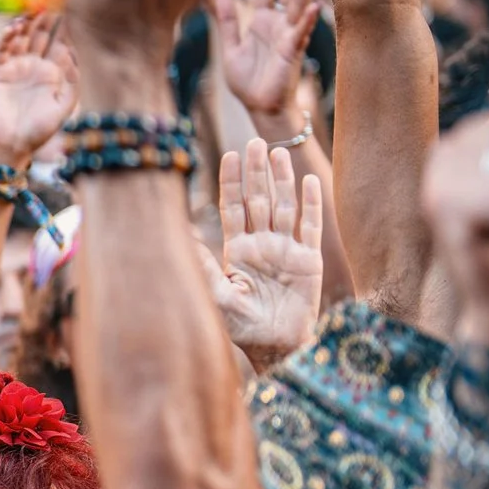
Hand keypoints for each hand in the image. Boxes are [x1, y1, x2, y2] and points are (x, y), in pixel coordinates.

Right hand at [0, 14, 79, 168]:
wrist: (9, 145)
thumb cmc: (38, 130)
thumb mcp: (64, 106)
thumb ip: (71, 80)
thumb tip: (70, 52)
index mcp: (50, 74)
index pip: (57, 44)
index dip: (61, 28)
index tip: (67, 10)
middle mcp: (31, 67)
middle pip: (38, 36)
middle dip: (44, 19)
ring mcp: (12, 68)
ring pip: (19, 38)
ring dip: (26, 24)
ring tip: (33, 8)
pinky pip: (0, 49)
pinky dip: (6, 37)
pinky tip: (15, 27)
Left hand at [203, 141, 324, 370]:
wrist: (276, 347)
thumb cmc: (243, 328)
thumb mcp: (216, 294)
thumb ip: (201, 264)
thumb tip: (177, 234)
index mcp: (239, 251)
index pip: (233, 209)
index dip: (231, 182)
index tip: (228, 155)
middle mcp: (263, 245)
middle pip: (258, 200)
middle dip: (255, 172)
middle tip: (253, 141)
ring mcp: (287, 250)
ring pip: (283, 206)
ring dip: (281, 179)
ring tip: (276, 151)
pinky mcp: (309, 260)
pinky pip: (311, 226)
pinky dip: (310, 203)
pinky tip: (308, 180)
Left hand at [213, 0, 321, 121]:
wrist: (260, 107)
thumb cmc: (248, 81)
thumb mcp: (230, 48)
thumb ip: (227, 21)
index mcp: (262, 20)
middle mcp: (278, 23)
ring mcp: (288, 35)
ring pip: (298, 3)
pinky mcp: (292, 51)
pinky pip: (300, 33)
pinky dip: (306, 20)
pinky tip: (313, 6)